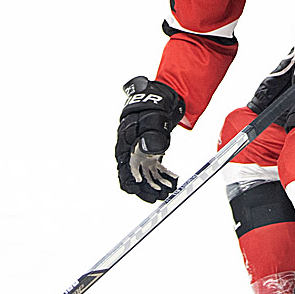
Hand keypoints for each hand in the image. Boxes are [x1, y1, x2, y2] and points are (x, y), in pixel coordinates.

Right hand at [115, 76, 185, 202]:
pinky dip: (161, 176)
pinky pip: (153, 168)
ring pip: (143, 173)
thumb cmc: (152, 104)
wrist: (158, 96)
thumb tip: (148, 150)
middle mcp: (130, 148)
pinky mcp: (148, 153)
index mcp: (126, 139)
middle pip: (132, 173)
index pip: (123, 165)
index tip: (137, 189)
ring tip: (166, 193)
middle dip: (144, 187)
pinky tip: (172, 181)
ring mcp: (139, 151)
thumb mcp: (154, 116)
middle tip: (158, 196)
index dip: (129, 179)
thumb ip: (151, 133)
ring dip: (154, 184)